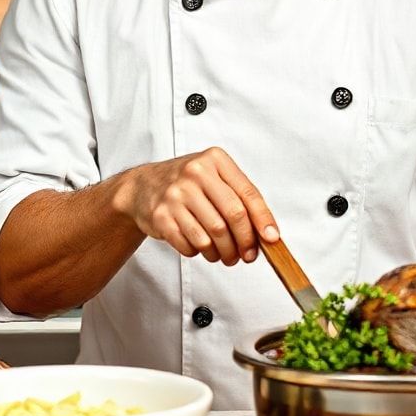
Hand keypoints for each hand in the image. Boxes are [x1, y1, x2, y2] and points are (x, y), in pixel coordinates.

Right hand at [115, 147, 279, 264]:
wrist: (143, 186)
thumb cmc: (187, 183)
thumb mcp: (215, 177)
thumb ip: (240, 198)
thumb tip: (267, 233)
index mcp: (214, 160)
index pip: (247, 193)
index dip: (263, 219)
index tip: (272, 239)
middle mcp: (194, 173)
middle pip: (232, 217)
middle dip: (244, 242)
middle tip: (247, 255)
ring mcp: (175, 194)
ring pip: (212, 235)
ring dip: (223, 252)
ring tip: (224, 255)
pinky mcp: (161, 215)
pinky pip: (190, 245)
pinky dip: (200, 252)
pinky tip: (200, 247)